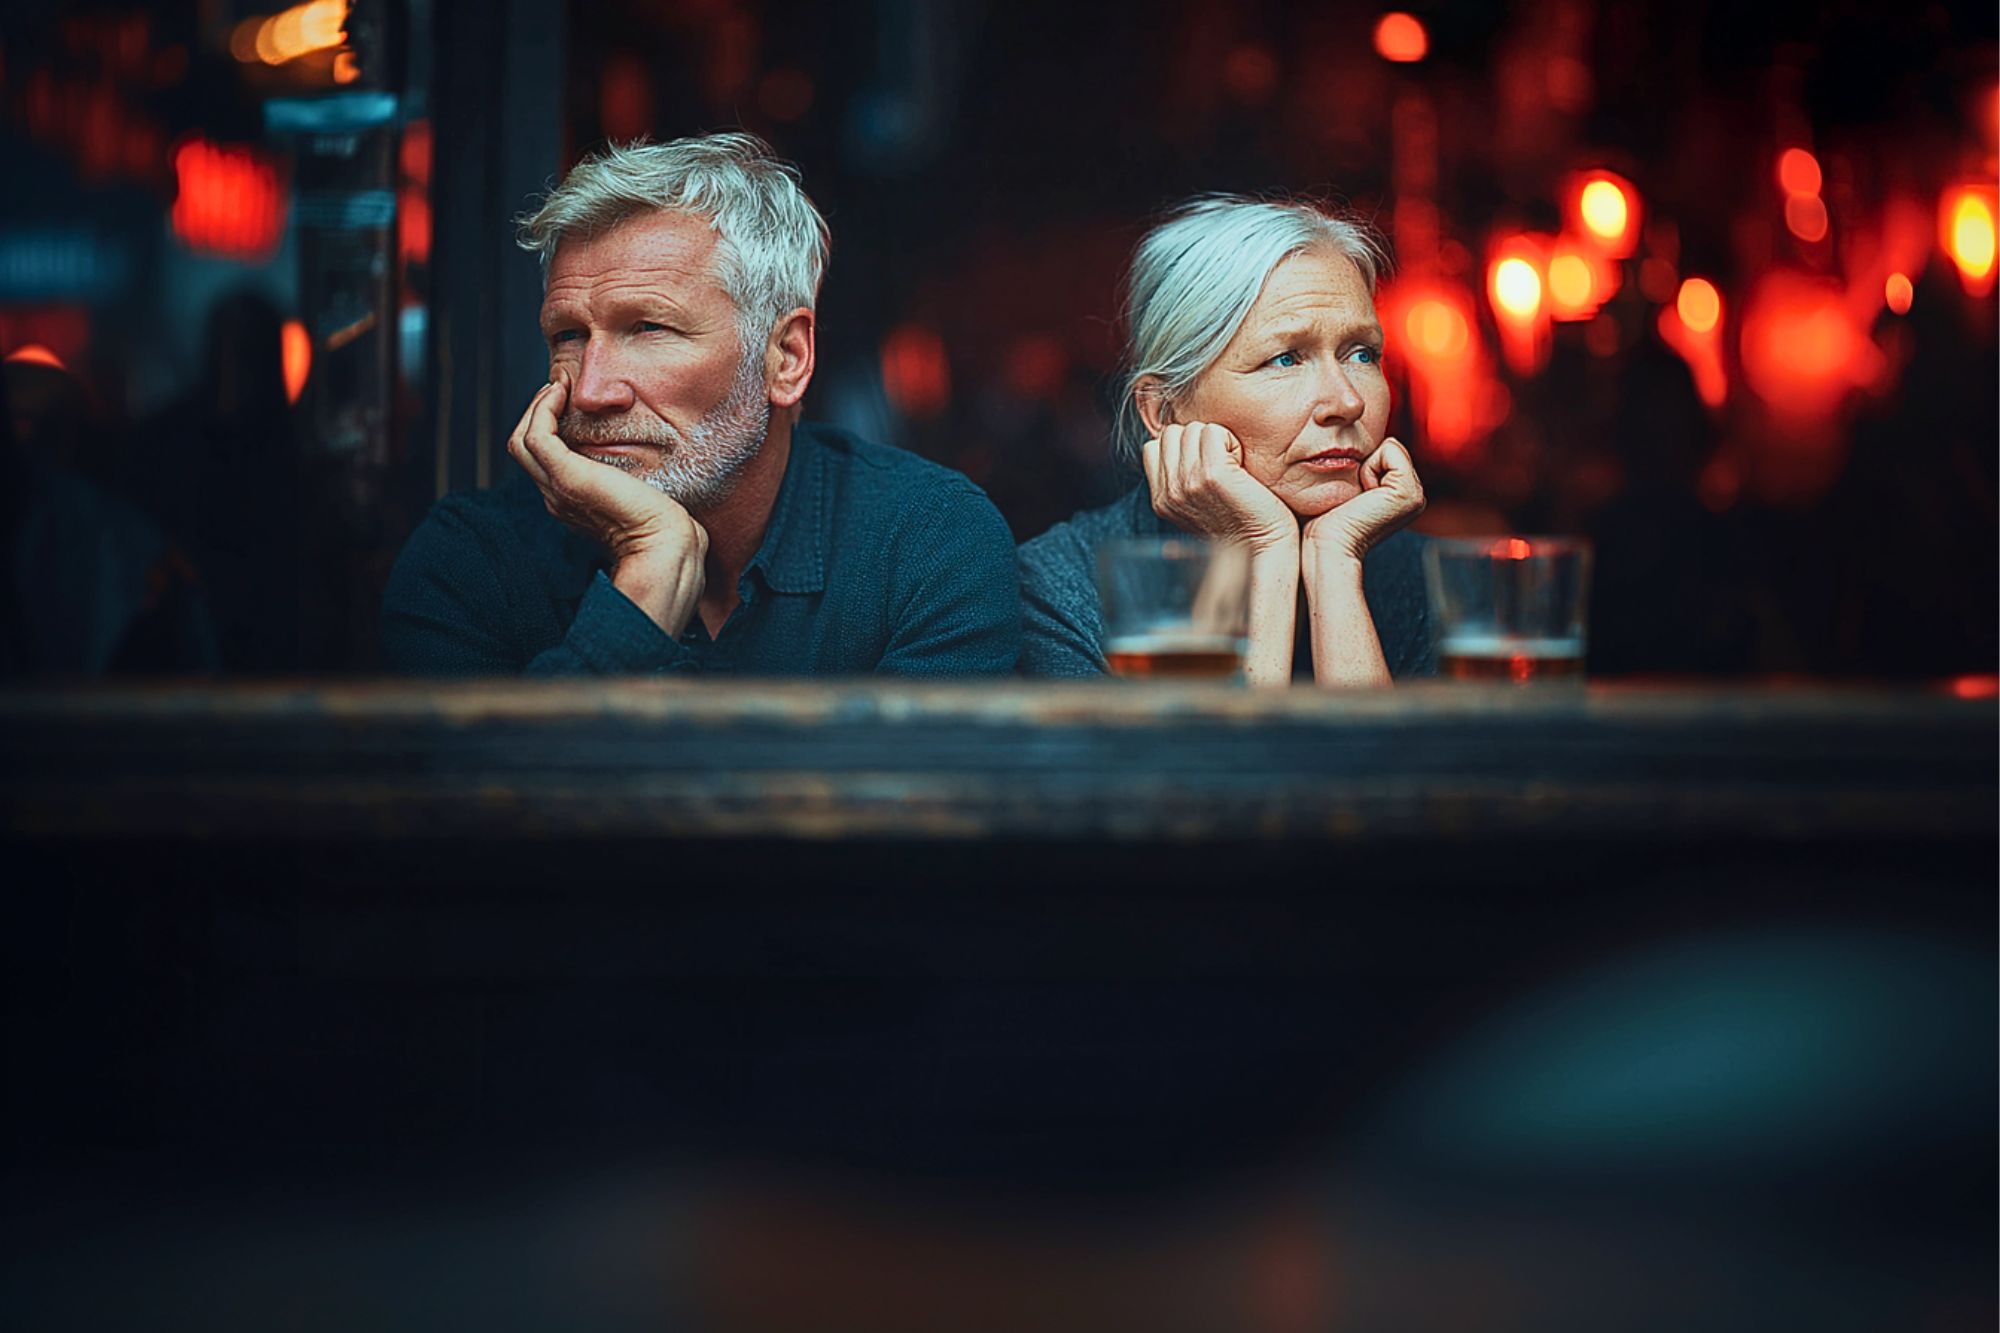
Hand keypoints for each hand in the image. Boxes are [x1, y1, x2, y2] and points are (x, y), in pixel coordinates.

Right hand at [507, 368, 707, 635]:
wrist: (666, 544)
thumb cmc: (664, 526)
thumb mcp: (637, 496)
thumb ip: (626, 480)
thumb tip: (635, 465)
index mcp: (571, 502)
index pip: (543, 462)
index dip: (549, 429)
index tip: (568, 402)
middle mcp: (557, 497)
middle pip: (524, 448)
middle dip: (537, 413)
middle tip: (559, 387)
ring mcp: (557, 488)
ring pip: (521, 440)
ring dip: (536, 407)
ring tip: (558, 386)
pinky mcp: (566, 476)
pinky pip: (535, 435)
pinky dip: (543, 409)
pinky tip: (561, 393)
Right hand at [1141, 422, 1297, 553]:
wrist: (1264, 547)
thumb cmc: (1241, 521)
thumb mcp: (1197, 503)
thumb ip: (1180, 476)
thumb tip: (1180, 440)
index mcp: (1161, 499)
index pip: (1154, 446)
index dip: (1182, 448)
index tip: (1205, 469)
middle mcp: (1169, 492)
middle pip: (1173, 433)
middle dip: (1198, 441)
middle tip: (1222, 468)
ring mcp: (1187, 483)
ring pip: (1193, 429)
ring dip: (1216, 441)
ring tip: (1232, 470)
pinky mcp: (1211, 475)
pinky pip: (1213, 432)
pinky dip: (1231, 441)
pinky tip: (1240, 467)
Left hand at [1300, 436, 1424, 565]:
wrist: (1327, 546)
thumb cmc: (1326, 520)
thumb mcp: (1348, 489)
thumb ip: (1361, 468)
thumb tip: (1350, 443)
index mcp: (1403, 495)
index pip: (1387, 450)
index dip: (1363, 465)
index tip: (1354, 495)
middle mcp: (1415, 495)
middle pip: (1389, 447)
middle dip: (1365, 464)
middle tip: (1355, 498)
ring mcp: (1416, 495)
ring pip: (1389, 447)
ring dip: (1365, 467)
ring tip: (1358, 498)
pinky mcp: (1409, 492)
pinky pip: (1389, 448)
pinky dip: (1369, 467)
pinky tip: (1363, 495)